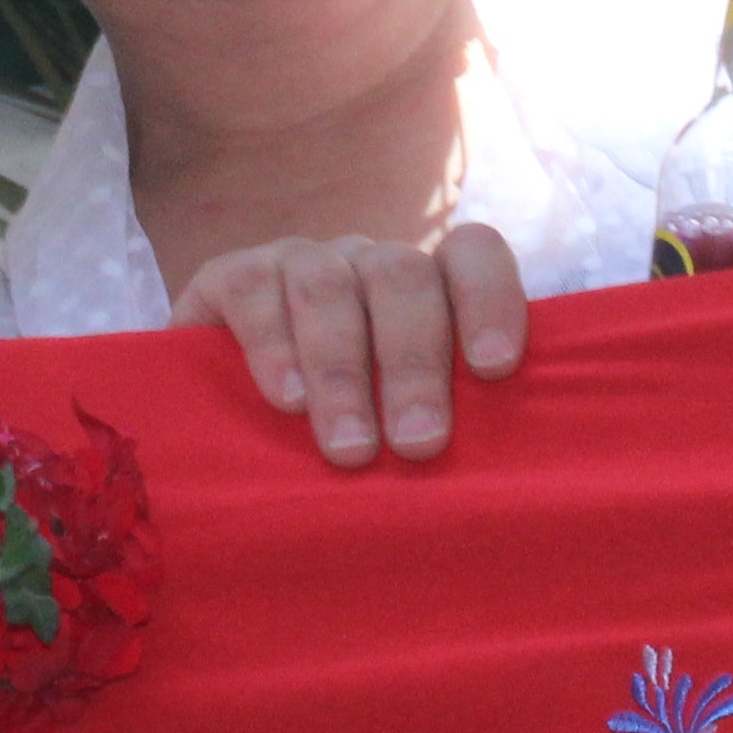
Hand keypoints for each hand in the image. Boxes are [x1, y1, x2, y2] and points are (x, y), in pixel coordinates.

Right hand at [173, 223, 525, 468]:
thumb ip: (447, 430)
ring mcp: (298, 262)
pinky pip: (253, 291)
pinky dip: (273, 347)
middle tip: (419, 445)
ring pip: (327, 286)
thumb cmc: (346, 446)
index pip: (471, 253)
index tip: (493, 368)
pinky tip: (288, 403)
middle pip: (402, 276)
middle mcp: (366, 264)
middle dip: (414, 363)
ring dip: (342, 371)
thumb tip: (505, 480)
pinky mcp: (230, 276)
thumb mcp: (402, 433)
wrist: (226, 443)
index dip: (489, 298)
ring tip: (351, 448)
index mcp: (426, 288)